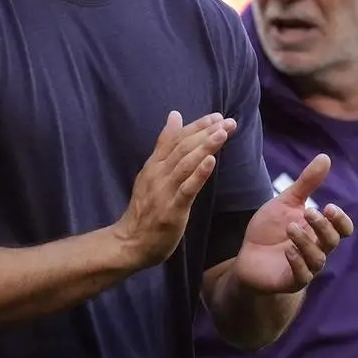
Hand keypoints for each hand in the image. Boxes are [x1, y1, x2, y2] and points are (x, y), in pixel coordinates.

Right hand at [114, 111, 235, 267]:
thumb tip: (175, 115)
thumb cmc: (145, 208)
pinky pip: (186, 190)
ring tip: (222, 133)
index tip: (217, 116)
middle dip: (205, 132)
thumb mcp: (152, 171)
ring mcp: (164, 191)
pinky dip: (198, 174)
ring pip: (185, 164)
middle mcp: (158, 174)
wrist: (130, 242)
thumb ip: (164, 146)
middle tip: (227, 121)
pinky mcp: (171, 210)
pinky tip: (211, 161)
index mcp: (154, 165)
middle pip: (182, 148)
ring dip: (204, 147)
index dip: (196, 126)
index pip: (176, 139)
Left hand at [234, 154, 353, 292]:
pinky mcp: (290, 281)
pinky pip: (301, 276)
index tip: (329, 207)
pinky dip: (297, 263)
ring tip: (291, 228)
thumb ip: (307, 183)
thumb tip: (325, 157)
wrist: (247, 257)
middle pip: (332, 241)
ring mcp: (306, 267)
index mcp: (318, 231)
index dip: (340, 220)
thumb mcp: (286, 203)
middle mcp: (317, 249)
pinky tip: (288, 251)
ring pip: (318, 259)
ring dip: (307, 242)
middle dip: (323, 226)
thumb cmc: (270, 229)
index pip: (342, 228)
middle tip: (310, 212)